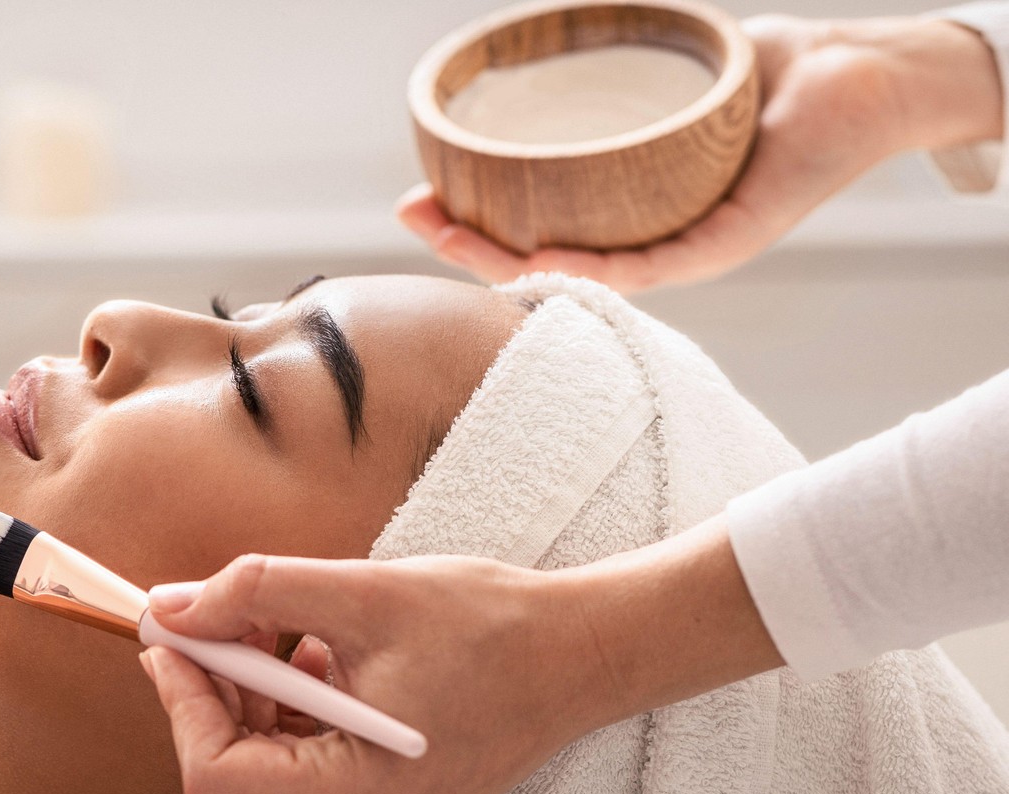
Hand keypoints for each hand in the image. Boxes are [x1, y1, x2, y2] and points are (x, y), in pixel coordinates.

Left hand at [140, 520, 780, 793]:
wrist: (580, 653)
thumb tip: (169, 607)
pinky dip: (292, 706)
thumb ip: (255, 595)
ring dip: (254, 690)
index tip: (171, 634)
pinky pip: (304, 764)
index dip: (182, 701)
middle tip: (216, 611)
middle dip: (216, 686)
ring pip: (266, 764)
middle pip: (236, 771)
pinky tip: (317, 652)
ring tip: (283, 623)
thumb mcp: (362, 593)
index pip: (216, 777)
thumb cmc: (490, 625)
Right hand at [398, 15, 1005, 291]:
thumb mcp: (666, 67)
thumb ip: (609, 69)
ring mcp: (684, 244)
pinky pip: (646, 266)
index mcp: (629, 206)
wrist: (862, 73)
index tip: (414, 199)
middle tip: (411, 218)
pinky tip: (543, 257)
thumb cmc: (772, 70)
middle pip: (539, 253)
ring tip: (451, 237)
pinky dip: (588, 267)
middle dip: (466, 242)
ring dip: (506, 258)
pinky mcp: (725, 241)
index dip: (470, 220)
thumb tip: (532, 43)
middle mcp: (650, 235)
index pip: (534, 225)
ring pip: (578, 269)